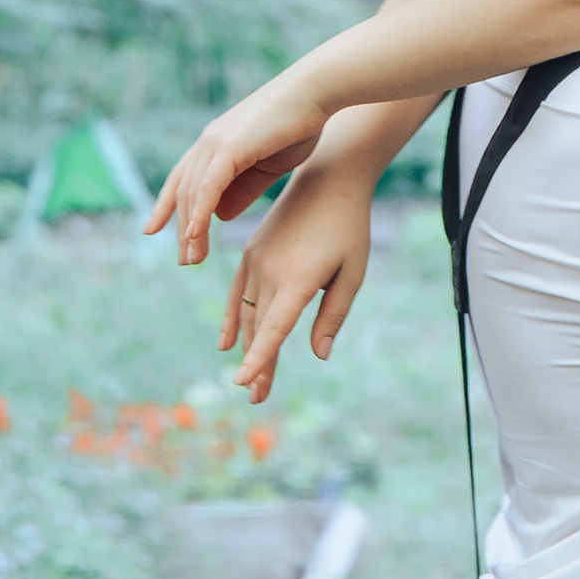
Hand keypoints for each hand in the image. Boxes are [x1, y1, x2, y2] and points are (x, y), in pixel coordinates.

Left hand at [145, 71, 332, 265]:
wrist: (317, 92)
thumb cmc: (299, 125)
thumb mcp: (268, 166)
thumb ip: (243, 190)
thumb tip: (219, 216)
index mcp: (216, 143)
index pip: (182, 178)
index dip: (166, 204)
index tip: (152, 229)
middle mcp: (209, 141)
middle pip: (185, 192)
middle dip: (181, 230)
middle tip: (185, 261)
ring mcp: (216, 142)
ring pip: (194, 193)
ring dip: (191, 229)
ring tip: (192, 258)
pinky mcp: (230, 146)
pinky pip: (208, 186)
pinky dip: (199, 212)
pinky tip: (194, 234)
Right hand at [224, 162, 375, 397]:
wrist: (327, 179)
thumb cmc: (348, 228)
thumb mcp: (352, 272)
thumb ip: (333, 314)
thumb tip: (319, 354)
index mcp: (297, 278)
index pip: (274, 328)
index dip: (260, 358)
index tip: (245, 384)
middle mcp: (270, 270)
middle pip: (261, 328)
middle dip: (259, 365)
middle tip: (257, 399)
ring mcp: (256, 260)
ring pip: (249, 313)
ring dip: (247, 347)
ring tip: (249, 382)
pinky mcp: (251, 252)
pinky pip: (238, 292)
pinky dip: (233, 318)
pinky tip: (227, 342)